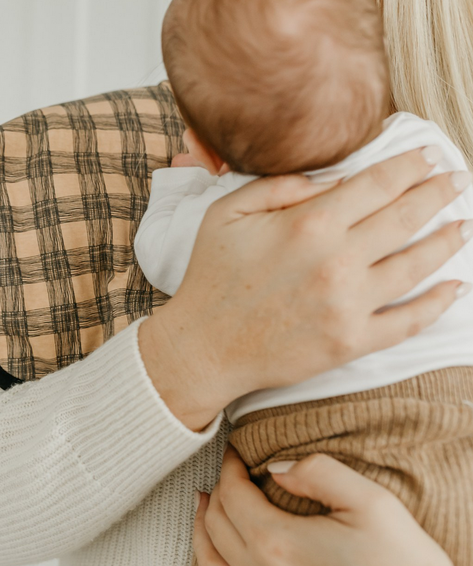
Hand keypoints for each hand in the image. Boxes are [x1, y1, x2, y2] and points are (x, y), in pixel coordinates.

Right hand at [140, 148, 471, 430]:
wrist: (203, 346)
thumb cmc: (212, 276)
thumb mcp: (227, 213)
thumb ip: (279, 186)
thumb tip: (333, 180)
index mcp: (309, 224)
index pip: (378, 184)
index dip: (410, 166)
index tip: (427, 157)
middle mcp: (337, 261)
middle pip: (406, 218)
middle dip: (439, 193)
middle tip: (457, 181)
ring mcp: (349, 305)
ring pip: (417, 266)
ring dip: (447, 242)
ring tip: (463, 227)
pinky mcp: (351, 342)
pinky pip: (408, 322)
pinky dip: (438, 305)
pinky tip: (455, 288)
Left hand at [192, 449, 451, 565]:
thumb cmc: (403, 562)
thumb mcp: (371, 504)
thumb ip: (318, 473)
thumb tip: (275, 467)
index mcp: (278, 543)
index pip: (232, 493)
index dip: (229, 466)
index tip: (234, 450)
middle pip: (216, 521)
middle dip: (218, 489)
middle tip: (227, 471)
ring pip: (209, 556)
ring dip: (202, 523)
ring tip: (204, 502)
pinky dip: (208, 558)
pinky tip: (215, 547)